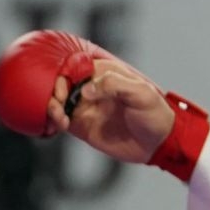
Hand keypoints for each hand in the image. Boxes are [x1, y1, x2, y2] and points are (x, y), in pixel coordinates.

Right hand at [46, 59, 174, 163]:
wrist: (159, 144)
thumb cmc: (155, 114)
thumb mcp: (141, 94)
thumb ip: (115, 85)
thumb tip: (86, 90)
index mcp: (105, 74)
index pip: (74, 65)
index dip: (64, 75)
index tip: (66, 89)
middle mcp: (92, 88)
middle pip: (60, 83)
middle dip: (53, 92)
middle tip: (59, 106)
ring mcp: (85, 107)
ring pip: (56, 101)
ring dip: (51, 108)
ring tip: (60, 120)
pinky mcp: (82, 125)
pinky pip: (59, 120)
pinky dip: (53, 121)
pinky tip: (58, 126)